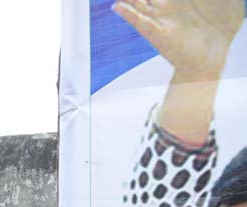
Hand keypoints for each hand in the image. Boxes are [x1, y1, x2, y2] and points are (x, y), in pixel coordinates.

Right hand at [113, 0, 244, 78]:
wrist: (211, 59)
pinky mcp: (157, 34)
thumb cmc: (221, 31)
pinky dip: (127, 14)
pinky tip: (117, 6)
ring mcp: (160, 21)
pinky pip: (139, 22)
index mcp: (180, 0)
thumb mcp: (231, 4)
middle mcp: (167, 9)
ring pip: (139, 5)